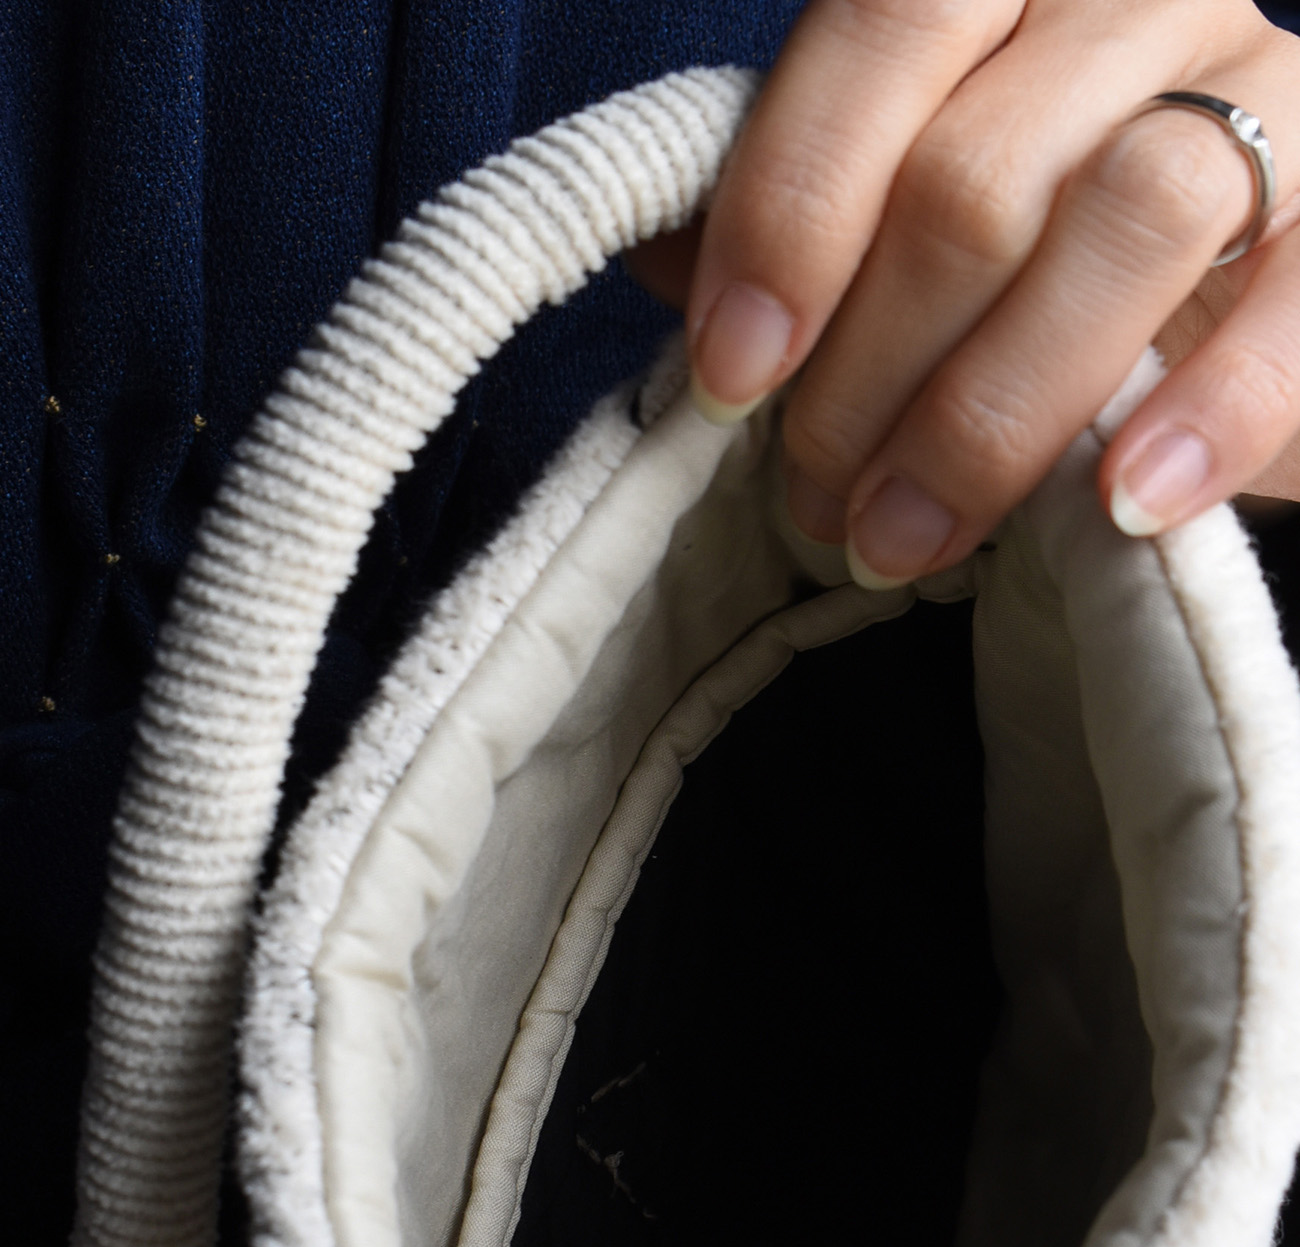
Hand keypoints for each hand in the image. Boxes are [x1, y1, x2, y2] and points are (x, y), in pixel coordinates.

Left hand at [628, 0, 1299, 583]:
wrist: (1244, 310)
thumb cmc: (1037, 263)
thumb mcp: (911, 218)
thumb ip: (805, 217)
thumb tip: (663, 259)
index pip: (885, 30)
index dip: (792, 209)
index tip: (733, 373)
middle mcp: (1139, 1)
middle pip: (980, 168)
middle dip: (868, 369)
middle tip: (818, 498)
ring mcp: (1268, 93)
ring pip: (1128, 214)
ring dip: (989, 415)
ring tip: (907, 539)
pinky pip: (1289, 308)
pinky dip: (1201, 418)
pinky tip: (1120, 506)